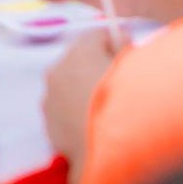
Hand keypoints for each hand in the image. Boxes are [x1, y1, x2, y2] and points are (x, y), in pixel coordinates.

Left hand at [43, 28, 117, 162]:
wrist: (108, 149)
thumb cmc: (126, 101)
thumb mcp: (135, 66)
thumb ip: (125, 48)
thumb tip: (119, 40)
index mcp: (79, 52)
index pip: (97, 34)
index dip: (115, 41)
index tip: (127, 52)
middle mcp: (57, 71)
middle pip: (78, 59)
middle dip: (95, 64)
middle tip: (118, 79)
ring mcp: (49, 100)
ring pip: (67, 85)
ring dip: (82, 88)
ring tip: (105, 104)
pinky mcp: (47, 125)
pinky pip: (62, 109)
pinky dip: (75, 110)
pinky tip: (94, 122)